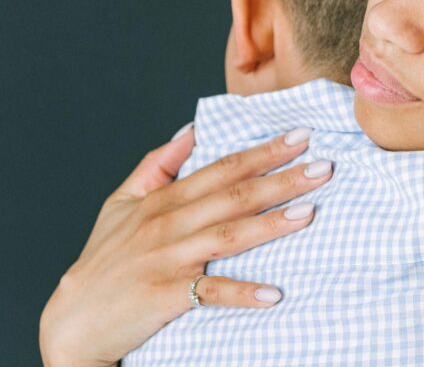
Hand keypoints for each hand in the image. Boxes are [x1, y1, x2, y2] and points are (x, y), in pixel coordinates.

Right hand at [39, 125, 332, 366]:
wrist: (72, 321)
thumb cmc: (104, 261)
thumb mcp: (121, 203)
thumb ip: (157, 164)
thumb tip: (191, 129)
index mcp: (164, 200)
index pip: (223, 168)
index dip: (263, 151)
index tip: (301, 136)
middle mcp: (169, 225)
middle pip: (234, 196)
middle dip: (282, 179)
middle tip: (324, 167)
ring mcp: (169, 260)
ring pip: (227, 236)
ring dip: (270, 224)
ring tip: (309, 213)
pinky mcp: (166, 295)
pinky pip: (211, 292)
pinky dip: (242, 292)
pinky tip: (275, 293)